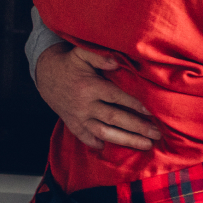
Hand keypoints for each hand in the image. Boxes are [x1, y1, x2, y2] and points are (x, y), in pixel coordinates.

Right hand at [35, 43, 161, 149]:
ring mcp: (78, 117)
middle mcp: (84, 105)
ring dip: (126, 140)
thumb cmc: (70, 63)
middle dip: (137, 127)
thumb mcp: (82, 53)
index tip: (151, 112)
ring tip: (146, 145)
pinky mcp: (73, 124)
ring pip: (104, 133)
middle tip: (157, 134)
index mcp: (90, 87)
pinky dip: (100, 144)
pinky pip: (87, 138)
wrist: (46, 75)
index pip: (116, 97)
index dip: (134, 104)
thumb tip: (117, 61)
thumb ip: (99, 56)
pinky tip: (117, 149)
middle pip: (114, 118)